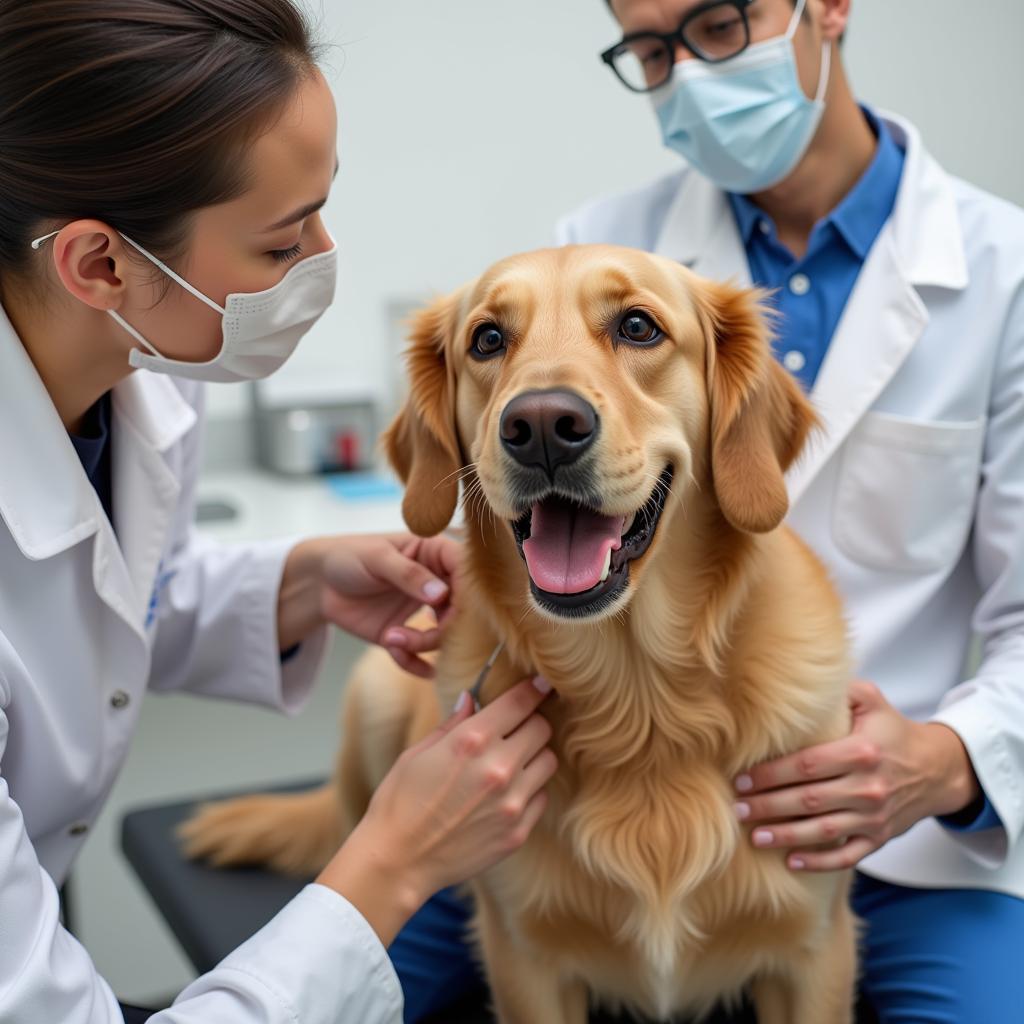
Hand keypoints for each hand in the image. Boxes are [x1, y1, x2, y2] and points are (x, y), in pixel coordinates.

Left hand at [277, 533, 460, 675]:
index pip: (466, 571)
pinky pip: (420, 657)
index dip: (468, 592)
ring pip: (444, 636)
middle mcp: (436, 584)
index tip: (452, 607)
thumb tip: (441, 594)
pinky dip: (413, 663)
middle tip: (424, 634)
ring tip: (392, 639)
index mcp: (435, 555)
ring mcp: (422, 612)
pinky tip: (397, 655)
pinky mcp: (405, 635)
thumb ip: (408, 574)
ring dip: (423, 645)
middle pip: (462, 610)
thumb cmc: (348, 556)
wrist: (318, 583)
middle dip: (446, 628)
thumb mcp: (377, 558)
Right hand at [317, 676, 556, 943]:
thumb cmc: (399, 803)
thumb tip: (472, 698)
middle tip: (516, 729)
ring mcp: (512, 802)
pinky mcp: (518, 832)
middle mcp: (499, 768)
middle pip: (542, 728)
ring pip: (548, 761)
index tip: (542, 684)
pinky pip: (541, 798)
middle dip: (531, 723)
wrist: (397, 863)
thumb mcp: (418, 753)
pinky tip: (506, 794)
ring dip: (534, 756)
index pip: (520, 702)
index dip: (535, 688)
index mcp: (472, 741)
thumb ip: (453, 723)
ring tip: (512, 763)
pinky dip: (530, 790)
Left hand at [732, 680, 980, 871]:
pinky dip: (819, 862)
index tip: (742, 779)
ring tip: (754, 836)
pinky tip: (791, 862)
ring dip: (785, 835)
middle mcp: (868, 786)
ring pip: (822, 830)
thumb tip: (799, 680)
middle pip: (808, 800)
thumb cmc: (893, 731)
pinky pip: (847, 855)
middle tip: (736, 808)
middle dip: (768, 805)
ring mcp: (875, 816)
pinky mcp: (879, 838)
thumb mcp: (872, 701)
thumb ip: (840, 690)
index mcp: (861, 751)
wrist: (938, 768)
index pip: (807, 765)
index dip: (771, 774)